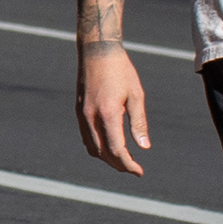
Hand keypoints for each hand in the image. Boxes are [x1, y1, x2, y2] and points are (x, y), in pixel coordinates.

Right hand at [76, 46, 148, 176]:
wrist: (97, 52)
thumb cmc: (121, 71)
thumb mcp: (136, 96)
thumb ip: (139, 123)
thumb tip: (144, 147)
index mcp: (108, 114)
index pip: (116, 150)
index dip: (128, 164)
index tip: (139, 171)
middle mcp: (91, 117)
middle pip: (102, 153)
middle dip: (118, 164)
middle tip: (134, 168)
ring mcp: (82, 114)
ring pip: (91, 147)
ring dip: (106, 158)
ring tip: (123, 159)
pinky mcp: (78, 110)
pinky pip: (86, 137)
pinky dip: (97, 147)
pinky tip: (108, 146)